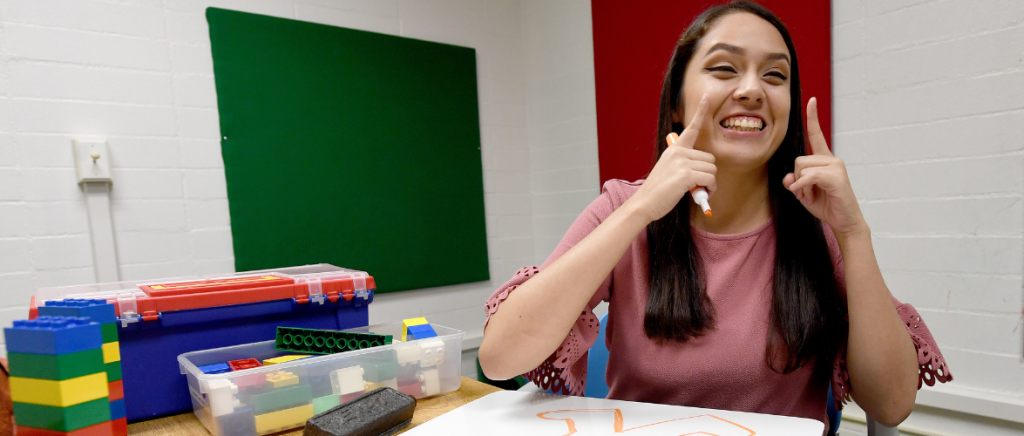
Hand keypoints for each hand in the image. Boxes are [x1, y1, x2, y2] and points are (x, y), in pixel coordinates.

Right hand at [630, 94, 716, 222]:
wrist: (644, 203)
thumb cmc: (658, 191)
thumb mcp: (669, 170)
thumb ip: (684, 164)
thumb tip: (705, 170)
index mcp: (674, 148)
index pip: (691, 128)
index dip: (700, 112)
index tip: (706, 97)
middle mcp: (678, 151)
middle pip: (710, 158)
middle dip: (708, 173)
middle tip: (698, 186)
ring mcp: (682, 162)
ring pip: (712, 169)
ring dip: (710, 183)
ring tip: (697, 191)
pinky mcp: (686, 174)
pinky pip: (709, 179)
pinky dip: (710, 189)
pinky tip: (701, 194)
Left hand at [783, 97, 866, 237]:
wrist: (844, 222)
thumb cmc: (826, 205)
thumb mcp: (804, 193)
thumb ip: (794, 183)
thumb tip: (789, 178)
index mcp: (825, 160)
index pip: (816, 135)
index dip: (813, 118)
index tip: (811, 101)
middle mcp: (832, 159)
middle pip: (798, 160)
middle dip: (797, 181)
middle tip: (809, 194)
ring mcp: (836, 166)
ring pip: (802, 169)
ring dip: (802, 187)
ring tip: (815, 197)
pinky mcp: (836, 177)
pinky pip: (809, 177)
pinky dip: (803, 188)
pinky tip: (809, 197)